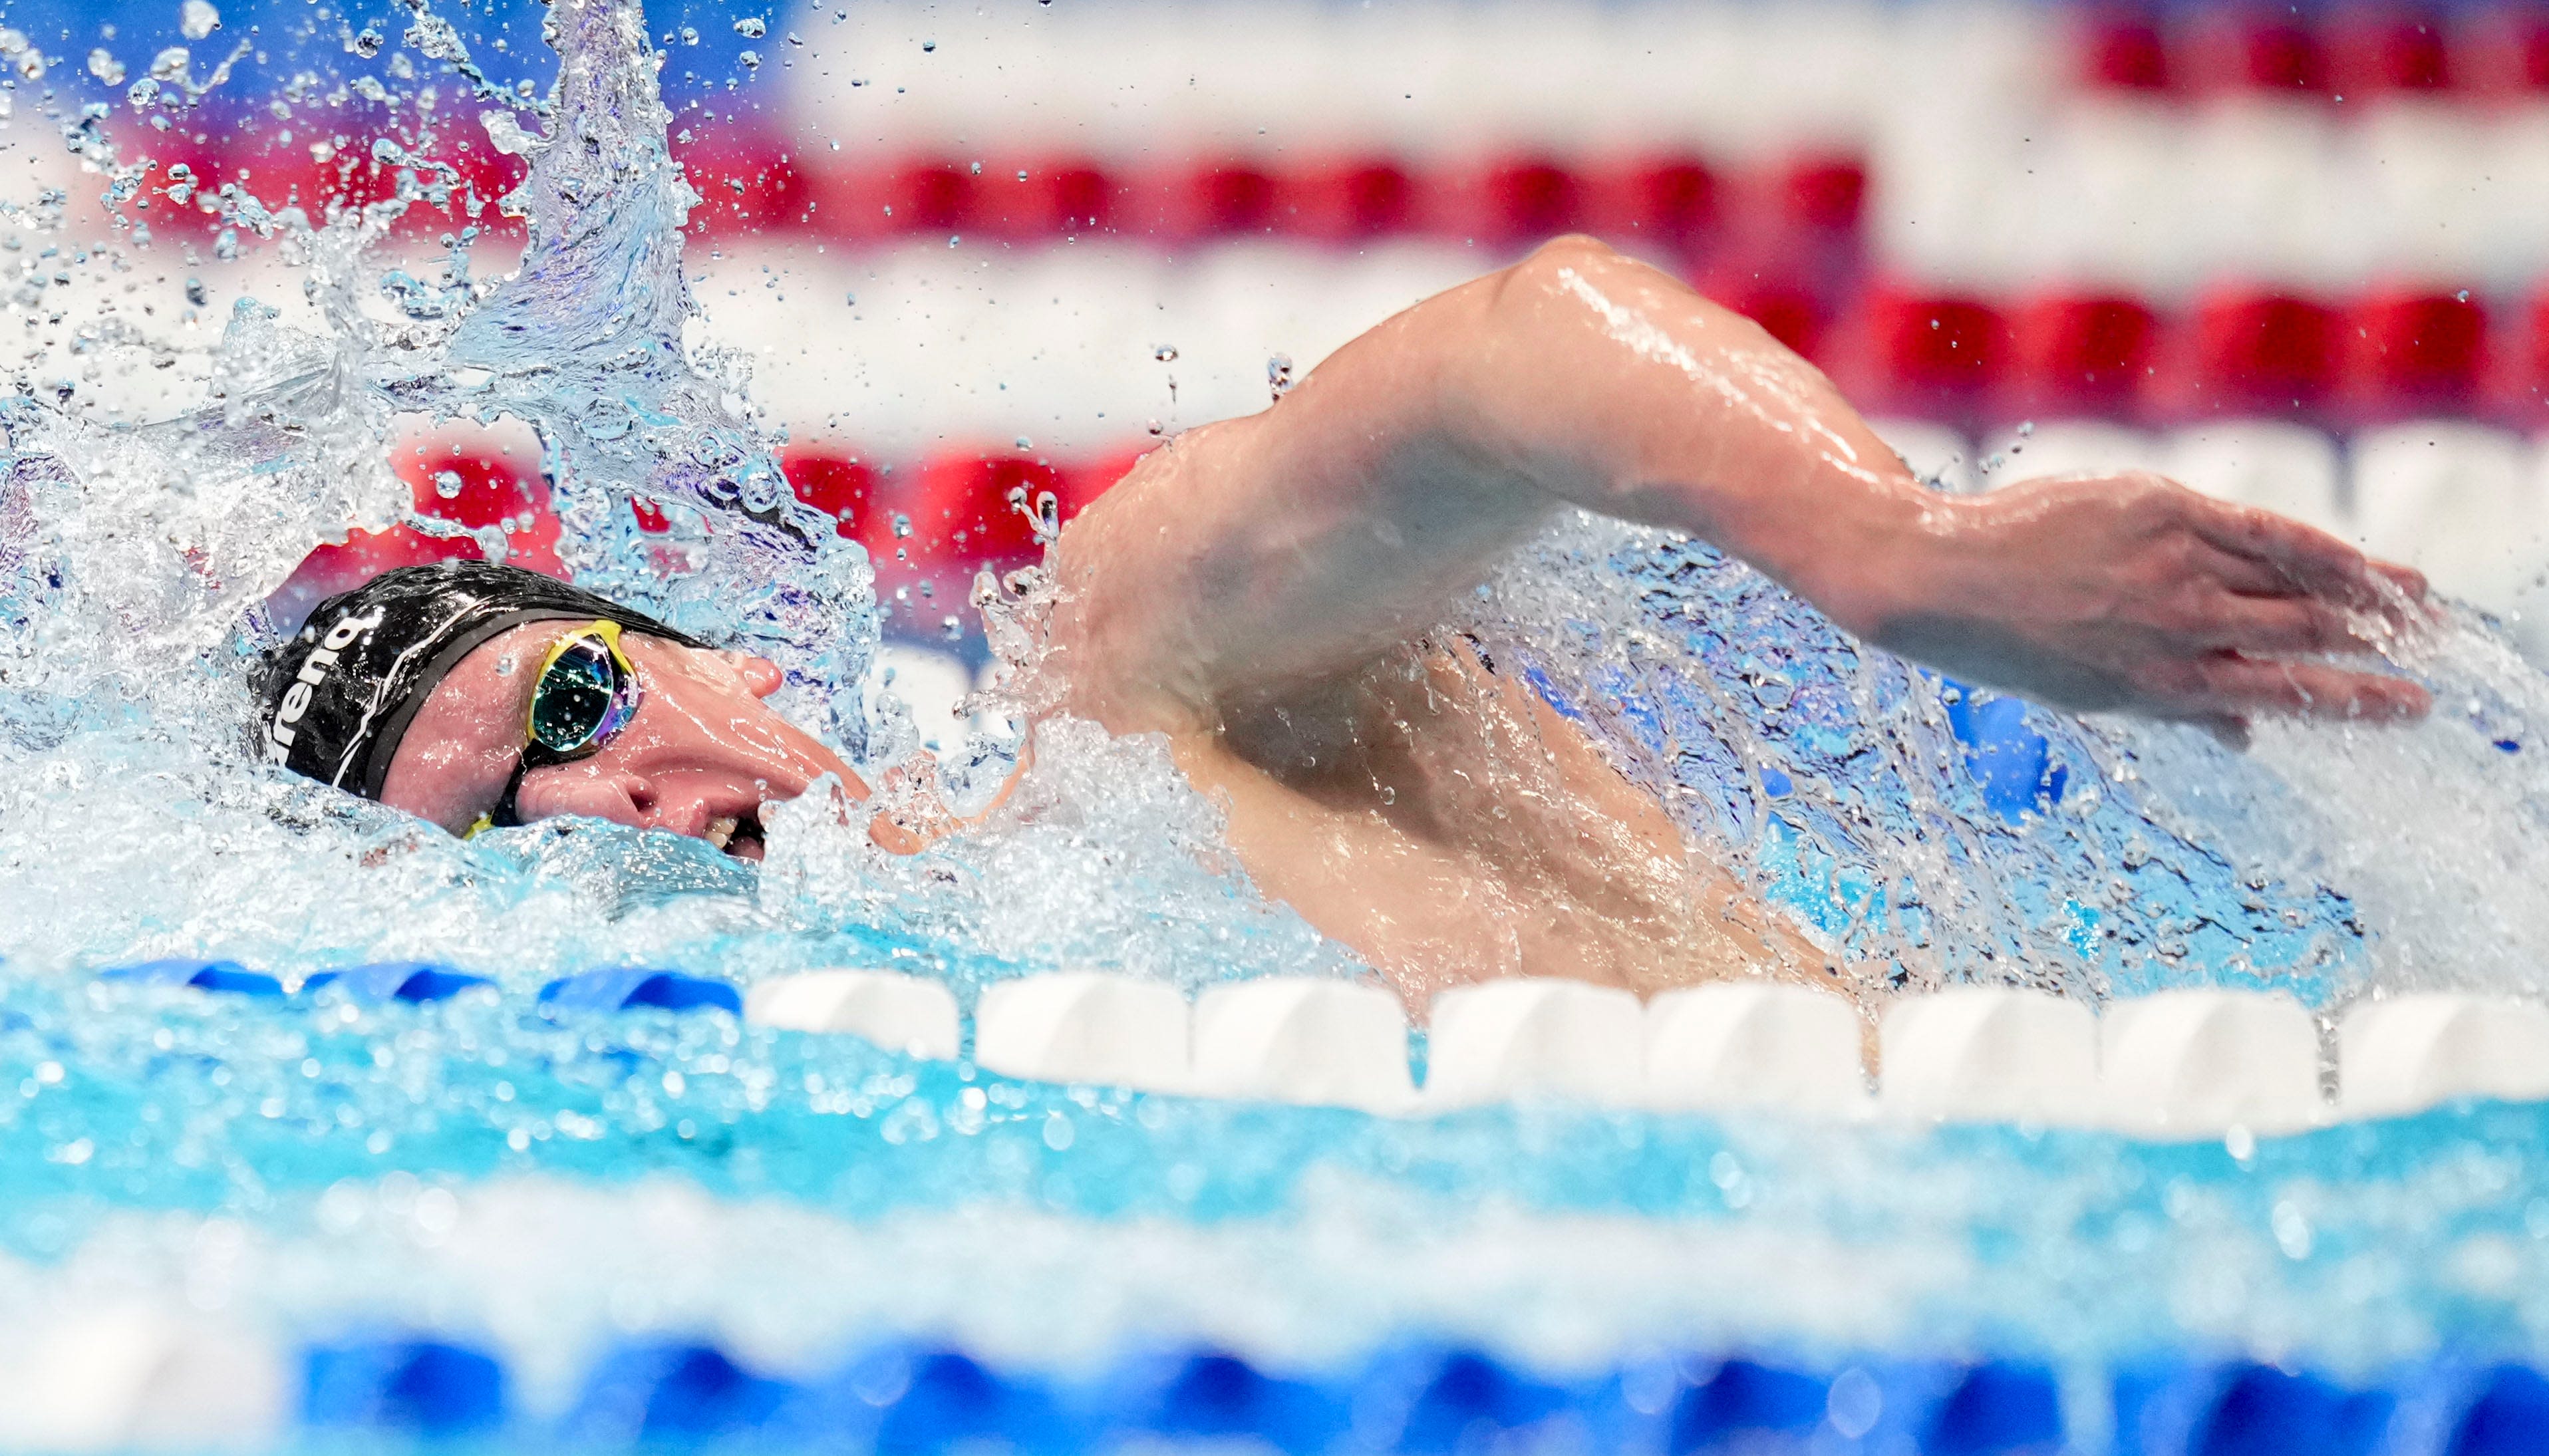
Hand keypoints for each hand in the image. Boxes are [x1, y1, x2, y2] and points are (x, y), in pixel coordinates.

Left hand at [1851, 472, 2431, 743]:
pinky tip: (2355, 557)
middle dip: (2379, 646)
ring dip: (2365, 593)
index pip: (2282, 697)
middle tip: (2437, 648)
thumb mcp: (2094, 691)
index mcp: (2163, 688)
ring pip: (2291, 583)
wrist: (1939, 579)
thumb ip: (2178, 708)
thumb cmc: (2013, 636)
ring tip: (2418, 599)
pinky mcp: (2160, 511)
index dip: (2356, 703)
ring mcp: (2172, 570)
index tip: (2411, 707)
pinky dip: (2312, 544)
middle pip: (2305, 639)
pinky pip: (2254, 529)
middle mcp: (2178, 633)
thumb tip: (2248, 738)